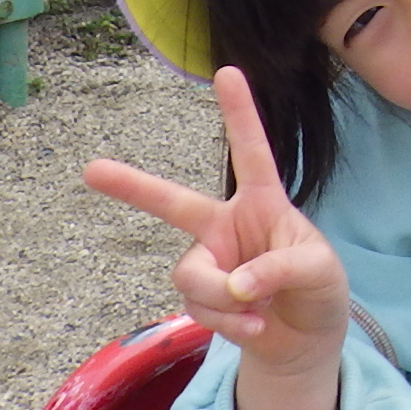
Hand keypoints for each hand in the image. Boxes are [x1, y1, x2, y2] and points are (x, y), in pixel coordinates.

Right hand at [84, 69, 350, 409]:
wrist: (308, 338)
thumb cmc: (319, 287)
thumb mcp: (319, 270)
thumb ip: (281, 269)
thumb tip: (235, 286)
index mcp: (263, 203)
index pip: (251, 153)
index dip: (239, 113)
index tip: (226, 71)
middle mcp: (227, 227)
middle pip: (173, 204)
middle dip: (131, 186)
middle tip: (91, 169)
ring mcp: (210, 262)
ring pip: (191, 275)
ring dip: (224, 298)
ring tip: (261, 308)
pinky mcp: (201, 299)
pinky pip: (200, 309)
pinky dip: (230, 323)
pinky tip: (257, 326)